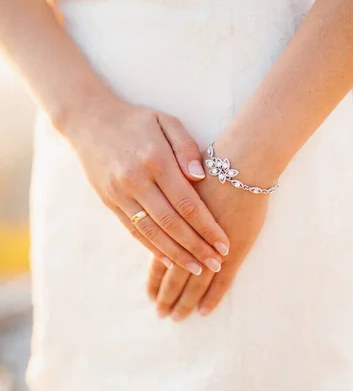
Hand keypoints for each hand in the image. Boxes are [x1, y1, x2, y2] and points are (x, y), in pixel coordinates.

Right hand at [65, 96, 229, 273]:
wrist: (89, 120)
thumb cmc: (137, 120)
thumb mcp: (166, 121)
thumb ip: (186, 147)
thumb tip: (201, 177)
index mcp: (155, 159)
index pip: (186, 202)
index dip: (207, 226)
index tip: (225, 243)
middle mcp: (136, 180)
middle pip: (171, 223)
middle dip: (196, 247)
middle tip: (217, 264)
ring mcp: (120, 193)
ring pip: (152, 232)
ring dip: (176, 255)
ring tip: (198, 269)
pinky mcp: (110, 202)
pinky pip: (134, 230)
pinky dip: (153, 248)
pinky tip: (170, 260)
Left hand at [147, 140, 271, 319]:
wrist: (242, 163)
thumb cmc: (213, 164)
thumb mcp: (182, 182)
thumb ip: (171, 201)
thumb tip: (159, 214)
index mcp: (174, 222)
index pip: (160, 257)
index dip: (155, 277)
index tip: (150, 293)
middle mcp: (189, 238)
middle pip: (173, 274)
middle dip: (166, 295)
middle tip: (160, 313)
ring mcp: (212, 246)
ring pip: (193, 282)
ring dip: (184, 301)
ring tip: (176, 317)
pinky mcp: (234, 250)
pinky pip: (222, 281)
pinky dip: (212, 297)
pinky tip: (203, 312)